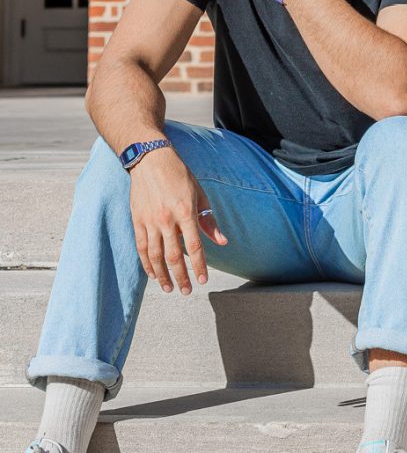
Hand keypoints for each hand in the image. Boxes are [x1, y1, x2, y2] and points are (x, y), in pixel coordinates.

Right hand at [129, 145, 226, 294]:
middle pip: (174, 256)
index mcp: (185, 213)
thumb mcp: (200, 195)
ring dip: (163, 275)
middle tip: (187, 291)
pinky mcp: (137, 221)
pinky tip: (153, 274)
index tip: (203, 280)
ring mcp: (149, 222)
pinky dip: (147, 263)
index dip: (199, 266)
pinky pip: (141, 247)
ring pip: (156, 256)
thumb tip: (223, 242)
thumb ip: (209, 221)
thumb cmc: (180, 177)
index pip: (194, 247)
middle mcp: (166, 220)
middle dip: (181, 276)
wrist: (151, 161)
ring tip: (170, 288)